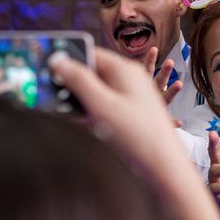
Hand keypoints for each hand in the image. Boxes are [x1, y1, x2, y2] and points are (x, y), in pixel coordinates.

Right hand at [48, 47, 186, 183]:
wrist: (164, 164)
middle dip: (80, 86)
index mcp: (126, 70)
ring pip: (102, 91)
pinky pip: (110, 105)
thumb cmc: (136, 134)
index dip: (72, 64)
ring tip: (82, 119)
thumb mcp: (101, 104)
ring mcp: (136, 95)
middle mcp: (133, 78)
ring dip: (88, 103)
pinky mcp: (136, 111)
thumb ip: (78, 80)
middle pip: (96, 73)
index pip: (91, 54)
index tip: (55, 78)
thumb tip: (57, 59)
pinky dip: (99, 113)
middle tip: (66, 103)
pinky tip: (95, 128)